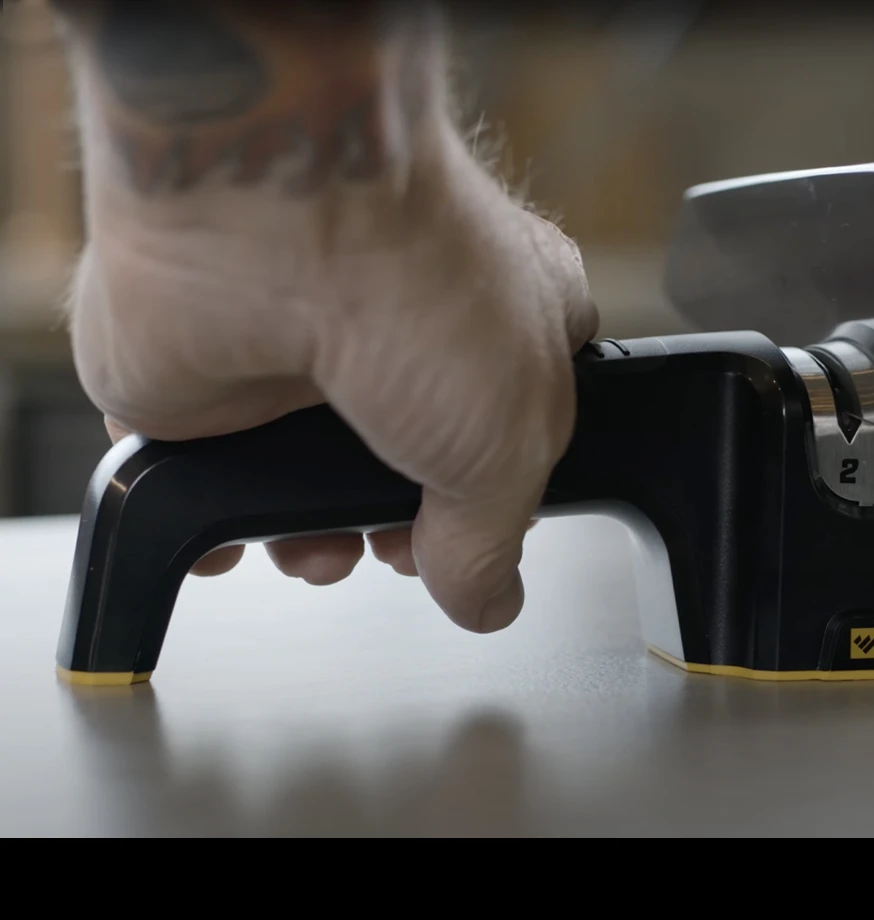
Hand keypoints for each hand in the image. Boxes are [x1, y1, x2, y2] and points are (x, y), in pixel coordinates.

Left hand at [59, 3, 596, 633]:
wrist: (264, 220)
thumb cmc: (414, 283)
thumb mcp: (511, 448)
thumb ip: (492, 544)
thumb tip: (484, 601)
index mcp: (507, 319)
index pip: (519, 422)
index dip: (501, 493)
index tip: (483, 536)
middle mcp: (403, 327)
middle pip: (409, 465)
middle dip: (398, 531)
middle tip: (397, 547)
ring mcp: (302, 348)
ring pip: (309, 480)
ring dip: (308, 539)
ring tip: (313, 548)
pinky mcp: (213, 371)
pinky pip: (210, 471)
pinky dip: (218, 519)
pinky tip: (235, 537)